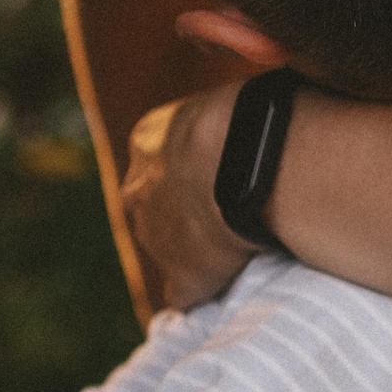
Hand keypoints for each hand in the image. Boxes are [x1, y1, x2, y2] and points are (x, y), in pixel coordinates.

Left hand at [122, 79, 260, 312]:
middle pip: (157, 206)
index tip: (229, 170)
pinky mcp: (184, 278)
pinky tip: (234, 283)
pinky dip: (207, 290)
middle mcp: (137, 191)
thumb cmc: (254, 115)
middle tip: (235, 208)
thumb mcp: (228, 100)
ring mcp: (155, 239)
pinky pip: (189, 292)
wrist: (250, 157)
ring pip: (171, 248)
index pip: (165, 159)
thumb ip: (223, 120)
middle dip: (188, 211)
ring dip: (198, 250)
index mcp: (148, 141)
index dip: (198, 167)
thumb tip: (251, 119)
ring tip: (246, 243)